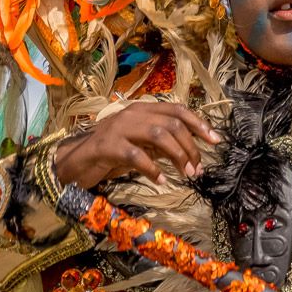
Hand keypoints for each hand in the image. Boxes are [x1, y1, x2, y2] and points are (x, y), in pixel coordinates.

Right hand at [54, 102, 221, 186]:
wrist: (76, 161)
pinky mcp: (107, 146)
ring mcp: (119, 128)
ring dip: (177, 156)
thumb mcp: (140, 145)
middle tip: (197, 168)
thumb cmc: (111, 153)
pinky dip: (153, 170)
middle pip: (172, 124)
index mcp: (142, 110)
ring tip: (186, 174)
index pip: (178, 110)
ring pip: (158, 135)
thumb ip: (162, 144)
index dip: (199, 124)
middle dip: (191, 146)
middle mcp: (132, 114)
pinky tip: (161, 181)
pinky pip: (136, 156)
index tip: (215, 141)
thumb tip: (190, 152)